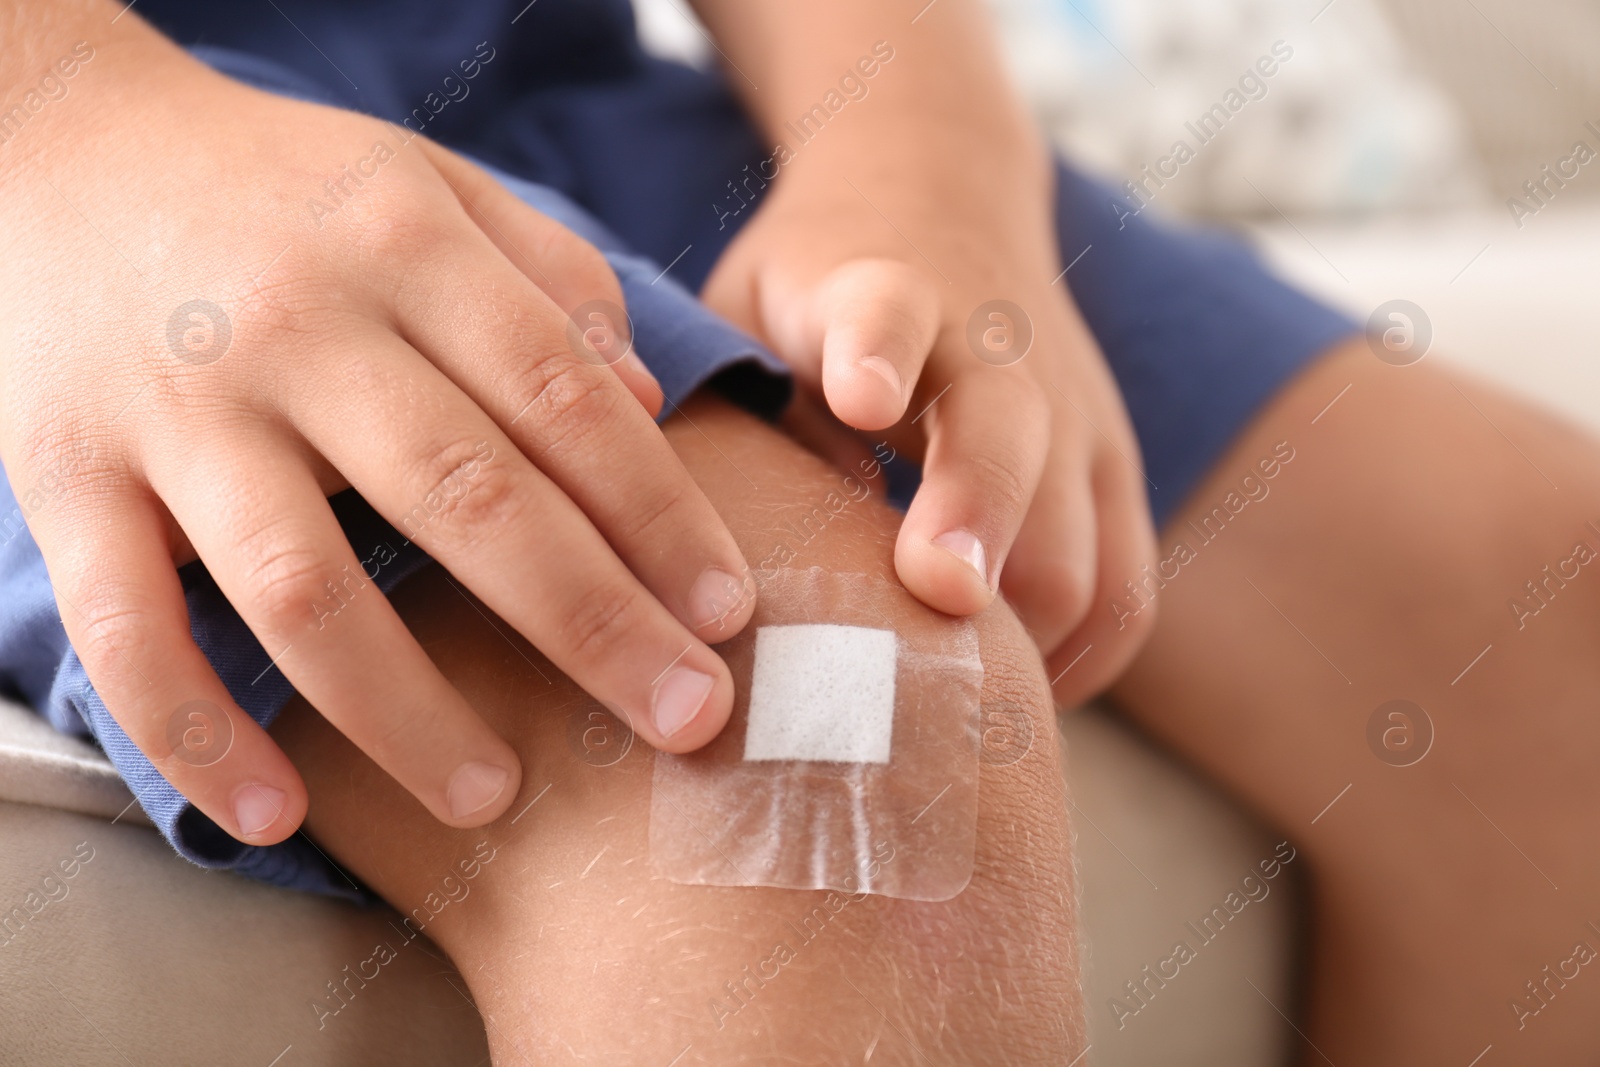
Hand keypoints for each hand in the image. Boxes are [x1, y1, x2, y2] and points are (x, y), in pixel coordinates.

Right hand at [0, 13, 754, 844]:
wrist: (54, 147)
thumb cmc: (283, 192)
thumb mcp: (429, 186)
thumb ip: (548, 280)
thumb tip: (648, 406)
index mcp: (403, 247)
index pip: (561, 396)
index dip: (658, 512)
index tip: (731, 610)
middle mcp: (294, 327)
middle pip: (468, 498)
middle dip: (591, 624)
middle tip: (686, 719)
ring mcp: (172, 410)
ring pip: (303, 589)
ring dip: (409, 712)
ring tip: (496, 798)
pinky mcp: (63, 478)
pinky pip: (126, 631)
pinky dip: (196, 734)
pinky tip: (276, 814)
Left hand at [701, 140, 1158, 704]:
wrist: (938, 184)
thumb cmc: (812, 285)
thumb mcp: (747, 314)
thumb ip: (748, 417)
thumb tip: (744, 576)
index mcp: (878, 293)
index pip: (884, 313)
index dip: (875, 352)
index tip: (860, 396)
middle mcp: (995, 349)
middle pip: (1009, 439)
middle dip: (980, 524)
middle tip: (937, 602)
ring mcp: (1071, 410)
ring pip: (1082, 539)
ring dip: (1026, 627)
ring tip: (953, 698)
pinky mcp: (1114, 463)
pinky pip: (1126, 590)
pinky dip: (1080, 657)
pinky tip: (1012, 695)